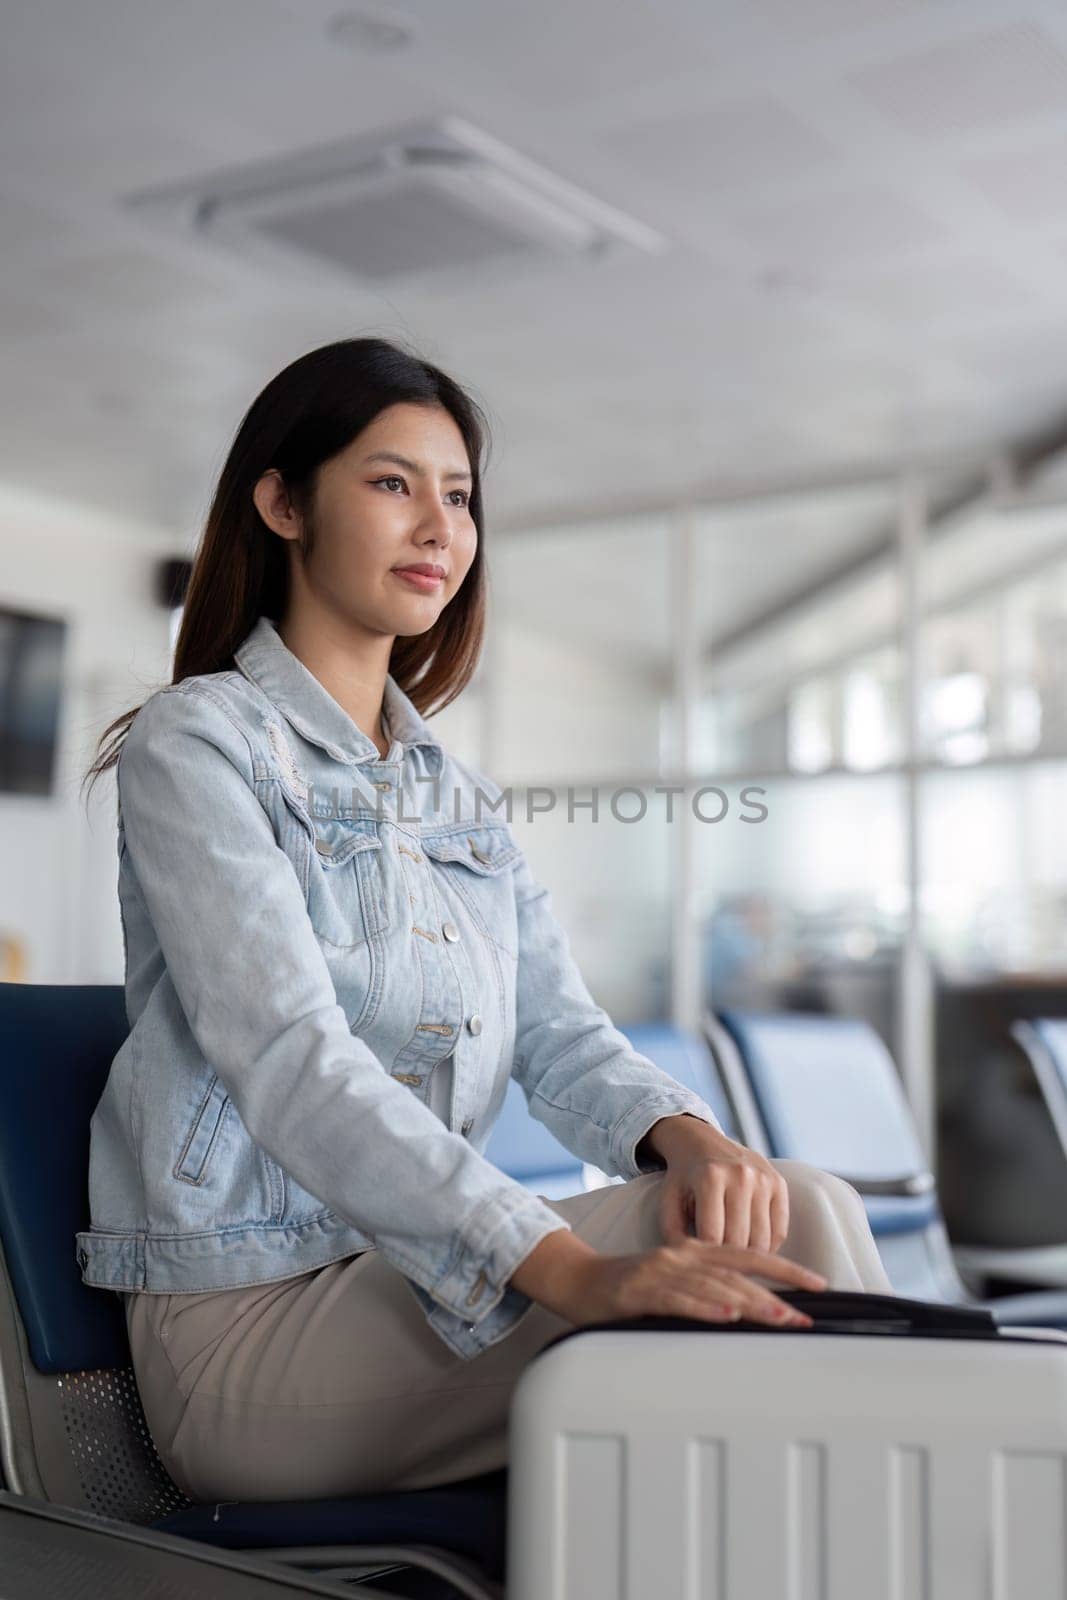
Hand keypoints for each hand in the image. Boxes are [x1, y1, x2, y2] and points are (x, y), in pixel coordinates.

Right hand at [555, 1238, 825, 1329]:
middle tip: (806, 1316)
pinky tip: (726, 1317)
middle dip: (777, 1294)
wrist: (575, 1279)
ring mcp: (662, 1271)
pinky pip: (678, 1299)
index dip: (786, 1268)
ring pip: (715, 1286)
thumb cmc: (627, 1289)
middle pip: (738, 1272)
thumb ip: (707, 1291)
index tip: (819, 1285)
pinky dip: (705, 1308)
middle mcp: (683, 1255)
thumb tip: (750, 1313)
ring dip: (750, 1303)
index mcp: (694, 1251)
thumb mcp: (673, 1284)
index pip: (749, 1257)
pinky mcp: (640, 1290)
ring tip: (780, 1318)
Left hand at [654, 1121, 789, 1254]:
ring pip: (762, 1241)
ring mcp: (763, 1179)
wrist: (701, 1143)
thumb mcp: (669, 1201)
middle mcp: (741, 1175)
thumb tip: (693, 1265)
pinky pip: (780, 1232)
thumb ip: (674, 1234)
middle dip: (726, 1258)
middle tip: (717, 1261)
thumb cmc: (684, 1179)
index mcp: (710, 1177)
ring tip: (732, 1254)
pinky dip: (767, 1247)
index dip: (705, 1256)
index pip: (712, 1236)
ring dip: (747, 1256)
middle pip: (739, 1241)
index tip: (701, 1263)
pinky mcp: (779, 1184)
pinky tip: (750, 1245)